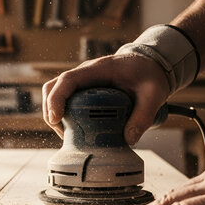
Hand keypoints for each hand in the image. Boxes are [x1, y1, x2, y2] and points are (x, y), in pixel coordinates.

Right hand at [42, 54, 169, 144]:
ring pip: (56, 94)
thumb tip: (128, 139)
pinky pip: (66, 100)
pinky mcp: (84, 90)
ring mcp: (83, 81)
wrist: (151, 64)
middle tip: (62, 134)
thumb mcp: (153, 94)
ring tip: (67, 136)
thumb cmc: (150, 74)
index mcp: (98, 69)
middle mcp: (85, 73)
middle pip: (53, 87)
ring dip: (55, 114)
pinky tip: (74, 131)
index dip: (56, 98)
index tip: (56, 118)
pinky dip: (64, 115)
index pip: (67, 80)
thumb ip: (143, 116)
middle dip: (51, 111)